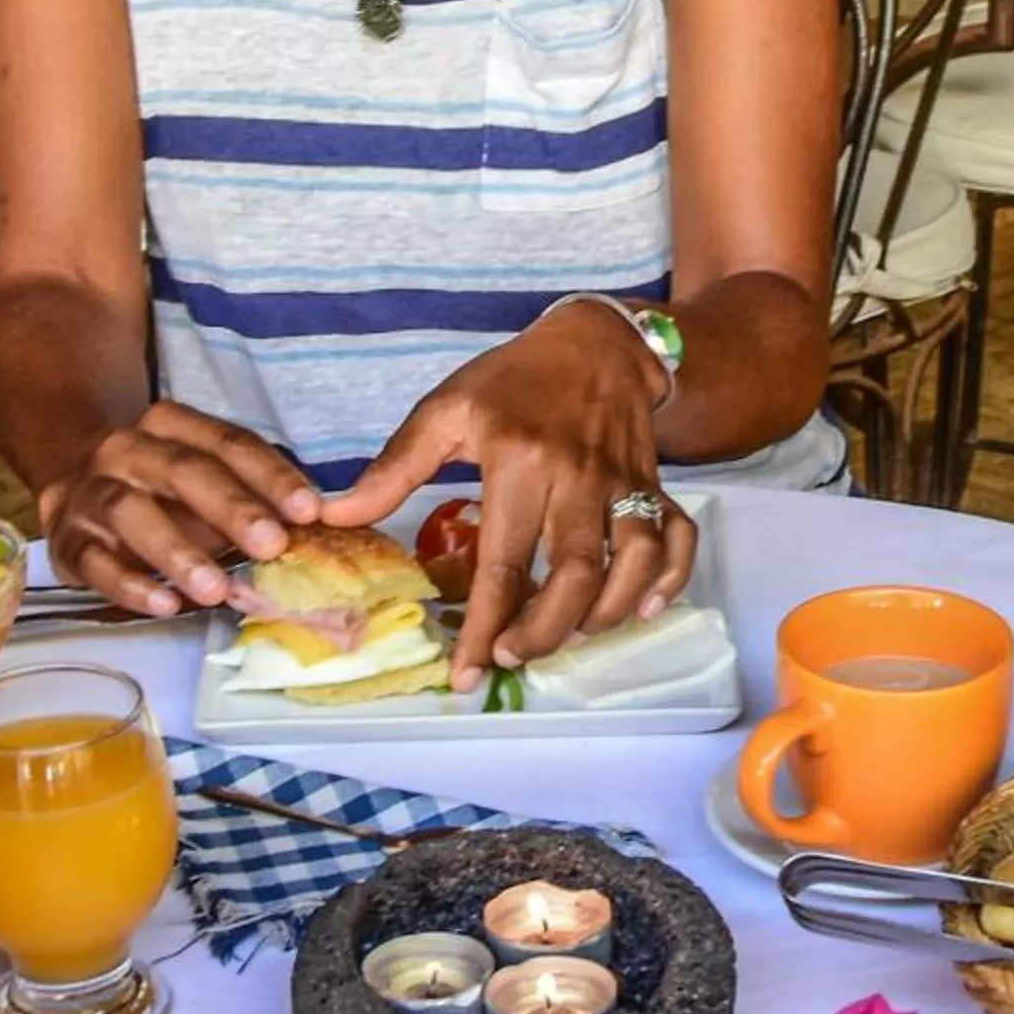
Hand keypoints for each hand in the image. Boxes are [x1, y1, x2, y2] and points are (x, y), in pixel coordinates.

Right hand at [39, 403, 322, 617]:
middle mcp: (126, 449)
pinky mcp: (65, 539)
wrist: (75, 486)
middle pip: (181, 470)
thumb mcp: (206, 481)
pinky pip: (92, 559)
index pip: (228, 443)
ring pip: (130, 511)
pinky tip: (165, 604)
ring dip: (176, 551)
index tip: (309, 511)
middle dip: (230, 508)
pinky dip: (129, 583)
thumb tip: (318, 528)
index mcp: (170, 425)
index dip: (270, 476)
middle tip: (271, 546)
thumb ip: (253, 498)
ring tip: (216, 590)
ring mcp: (90, 492)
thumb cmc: (163, 491)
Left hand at [324, 311, 695, 686]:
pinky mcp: (655, 485)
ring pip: (632, 563)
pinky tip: (642, 609)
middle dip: (544, 632)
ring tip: (567, 636)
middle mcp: (578, 477)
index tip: (468, 672)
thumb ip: (394, 468)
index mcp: (520, 460)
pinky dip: (671, 580)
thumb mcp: (447, 410)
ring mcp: (624, 483)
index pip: (503, 560)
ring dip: (603, 614)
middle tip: (512, 656)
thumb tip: (335, 516)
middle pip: (574, 575)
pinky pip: (678, 539)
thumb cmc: (513, 381)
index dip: (485, 625)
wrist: (595, 342)